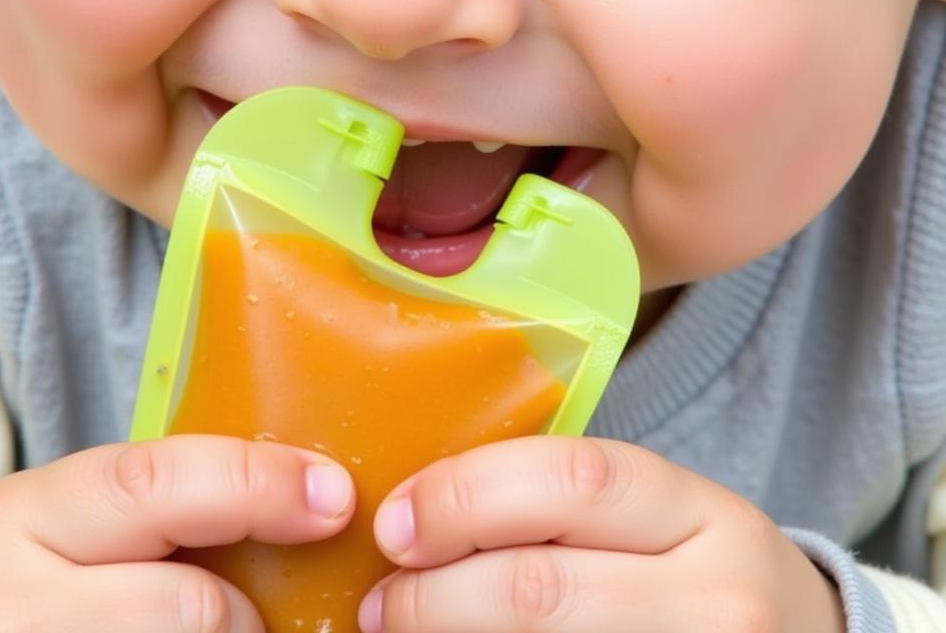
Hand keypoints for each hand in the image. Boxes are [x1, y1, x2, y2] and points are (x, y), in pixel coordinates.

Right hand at [0, 434, 354, 631]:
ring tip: (203, 631)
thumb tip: (306, 492)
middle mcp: (7, 609)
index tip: (333, 496)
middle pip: (191, 607)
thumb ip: (162, 501)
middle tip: (244, 613)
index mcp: (18, 520)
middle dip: (241, 611)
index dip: (261, 485)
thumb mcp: (70, 521)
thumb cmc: (27, 576)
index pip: (158, 485)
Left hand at [359, 436, 846, 632]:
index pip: (573, 481)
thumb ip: (565, 503)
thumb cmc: (696, 573)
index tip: (396, 520)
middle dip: (434, 596)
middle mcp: (716, 600)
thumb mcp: (660, 518)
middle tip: (382, 600)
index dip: (467, 496)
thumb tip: (423, 508)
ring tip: (401, 630)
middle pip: (540, 590)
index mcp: (702, 515)